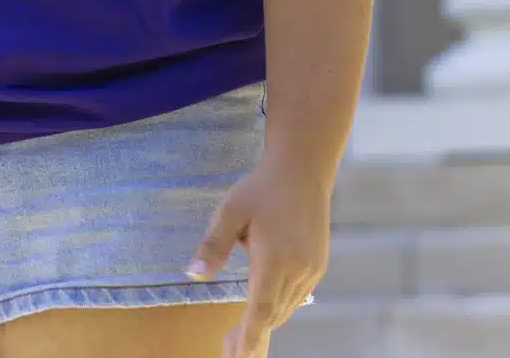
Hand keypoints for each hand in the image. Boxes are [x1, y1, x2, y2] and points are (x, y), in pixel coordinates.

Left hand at [190, 161, 330, 357]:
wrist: (303, 170)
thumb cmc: (261, 188)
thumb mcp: (230, 211)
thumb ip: (212, 245)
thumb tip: (192, 275)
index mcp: (275, 258)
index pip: (260, 309)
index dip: (250, 336)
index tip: (240, 356)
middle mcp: (298, 269)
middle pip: (273, 314)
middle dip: (252, 336)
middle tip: (230, 353)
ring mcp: (312, 269)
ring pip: (285, 307)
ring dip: (265, 323)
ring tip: (242, 341)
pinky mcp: (318, 265)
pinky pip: (295, 296)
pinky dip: (278, 308)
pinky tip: (265, 313)